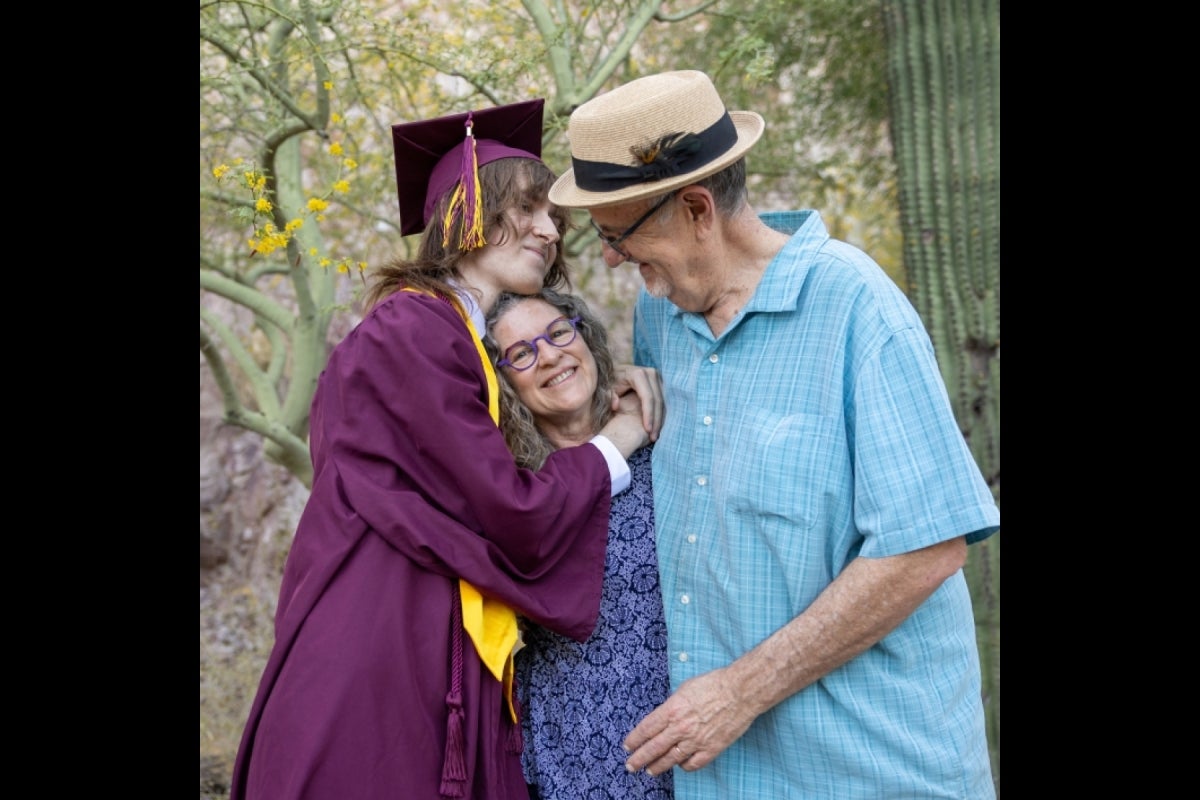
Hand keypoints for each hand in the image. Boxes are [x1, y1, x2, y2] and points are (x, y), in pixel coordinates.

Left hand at [612, 364, 662, 440]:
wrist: (615, 372)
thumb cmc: (609, 382)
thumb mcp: (605, 388)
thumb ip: (608, 397)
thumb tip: (615, 405)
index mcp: (638, 374)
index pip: (648, 398)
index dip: (648, 415)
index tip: (647, 430)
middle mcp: (650, 373)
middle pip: (658, 400)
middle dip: (657, 420)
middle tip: (654, 437)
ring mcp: (657, 377)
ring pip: (662, 401)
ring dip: (660, 419)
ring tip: (655, 435)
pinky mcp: (660, 382)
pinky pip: (662, 400)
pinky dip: (659, 414)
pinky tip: (656, 427)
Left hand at [622, 667, 755, 776]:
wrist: (740, 692)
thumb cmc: (713, 685)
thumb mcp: (684, 689)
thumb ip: (671, 706)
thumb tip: (663, 718)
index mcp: (672, 710)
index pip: (646, 729)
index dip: (634, 740)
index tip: (627, 746)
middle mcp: (681, 727)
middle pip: (654, 748)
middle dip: (639, 758)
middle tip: (630, 766)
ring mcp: (696, 740)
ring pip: (671, 759)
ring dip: (658, 766)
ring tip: (650, 771)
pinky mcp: (711, 749)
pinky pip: (692, 764)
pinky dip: (683, 767)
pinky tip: (679, 765)